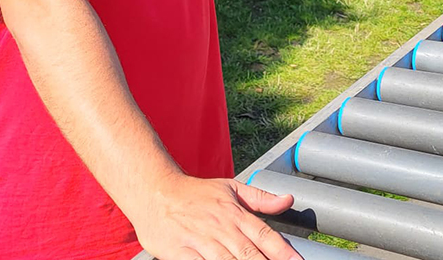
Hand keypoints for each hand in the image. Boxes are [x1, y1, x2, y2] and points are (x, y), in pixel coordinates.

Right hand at [132, 174, 301, 259]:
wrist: (154, 190)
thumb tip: (289, 199)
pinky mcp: (180, 252)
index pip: (265, 235)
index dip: (283, 251)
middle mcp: (220, 228)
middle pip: (249, 254)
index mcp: (235, 213)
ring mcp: (200, 240)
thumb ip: (260, 198)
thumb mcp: (230, 188)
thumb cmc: (194, 194)